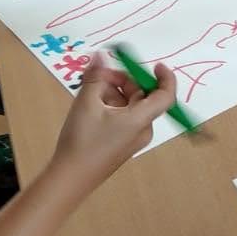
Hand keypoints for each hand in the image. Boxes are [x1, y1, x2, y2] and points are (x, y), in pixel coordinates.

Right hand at [52, 54, 175, 187]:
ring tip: (88, 91)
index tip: (155, 64)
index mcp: (141, 120)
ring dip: (112, 93)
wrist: (70, 179)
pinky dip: (110, 107)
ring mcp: (131, 139)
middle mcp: (142, 130)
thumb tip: (100, 56)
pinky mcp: (120, 144)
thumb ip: (95, 76)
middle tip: (100, 75)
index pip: (166, 95)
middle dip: (123, 82)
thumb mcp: (86, 102)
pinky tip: (89, 106)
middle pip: (142, 97)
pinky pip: (122, 117)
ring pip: (129, 106)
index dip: (165, 77)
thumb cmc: (82, 140)